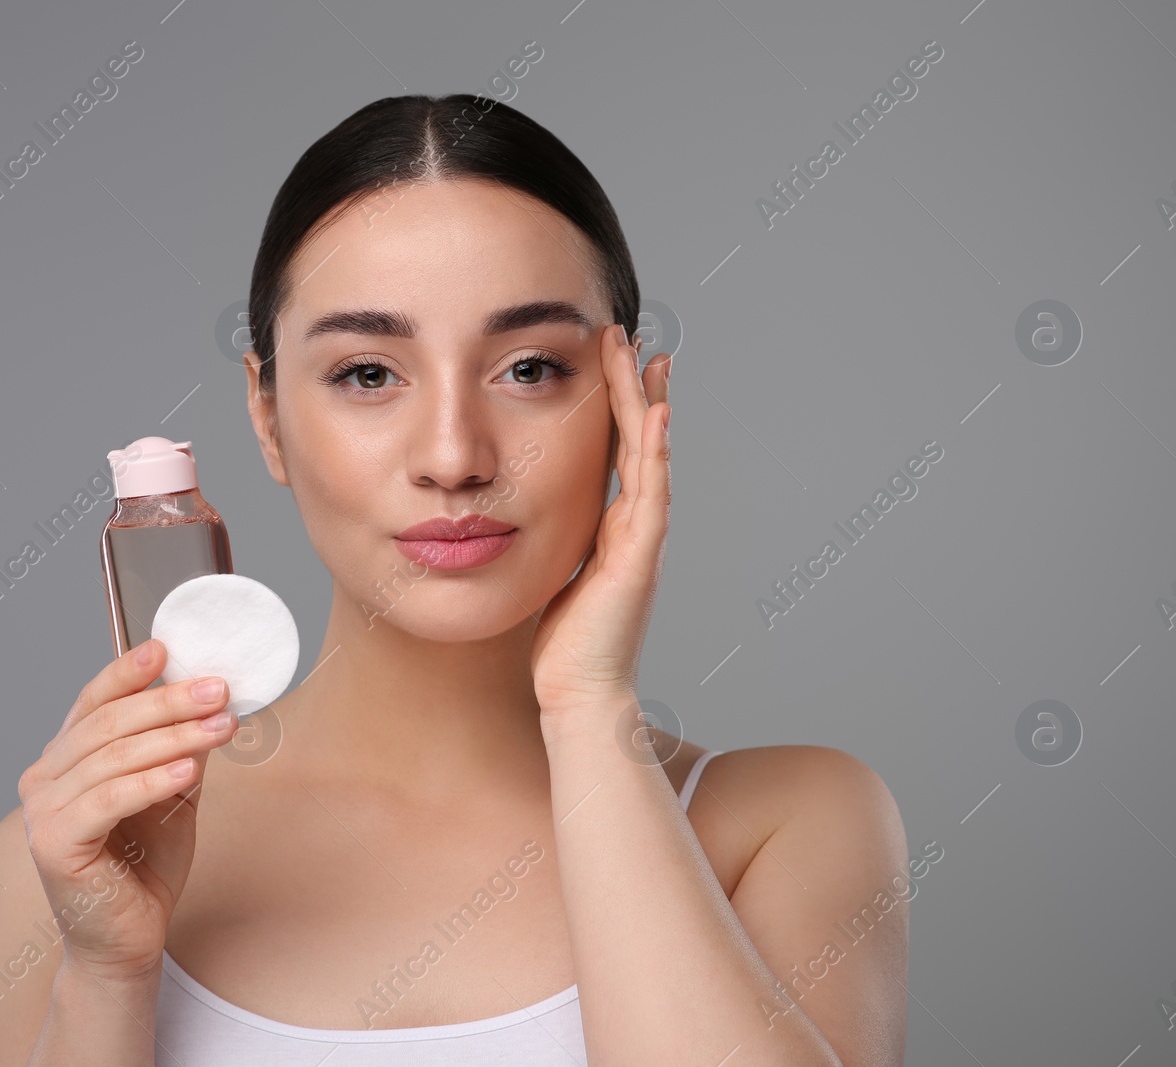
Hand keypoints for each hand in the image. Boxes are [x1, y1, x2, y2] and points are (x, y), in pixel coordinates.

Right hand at [16, 639, 239, 980]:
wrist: (127, 941)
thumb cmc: (143, 868)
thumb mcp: (170, 794)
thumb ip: (179, 750)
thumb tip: (208, 703)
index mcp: (65, 760)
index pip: (94, 702)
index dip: (127, 672)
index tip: (167, 648)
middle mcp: (44, 778)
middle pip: (109, 723)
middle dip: (169, 701)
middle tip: (217, 689)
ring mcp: (43, 811)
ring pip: (114, 757)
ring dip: (174, 736)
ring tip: (220, 726)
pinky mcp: (55, 843)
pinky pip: (110, 798)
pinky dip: (153, 780)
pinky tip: (190, 769)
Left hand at [532, 322, 671, 712]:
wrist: (580, 695)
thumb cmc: (562, 645)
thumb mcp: (550, 573)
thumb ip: (549, 541)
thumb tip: (519, 514)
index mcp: (614, 528)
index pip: (619, 450)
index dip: (617, 404)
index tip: (612, 359)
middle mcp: (636, 526)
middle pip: (641, 440)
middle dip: (635, 386)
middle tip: (631, 336)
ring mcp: (644, 539)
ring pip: (650, 455)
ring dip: (647, 402)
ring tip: (646, 354)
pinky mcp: (641, 557)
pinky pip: (652, 494)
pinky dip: (656, 452)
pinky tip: (655, 414)